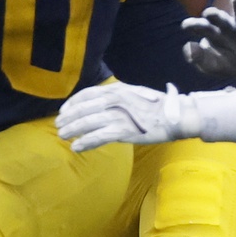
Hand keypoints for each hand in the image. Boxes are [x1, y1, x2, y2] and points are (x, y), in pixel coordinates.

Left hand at [57, 82, 196, 152]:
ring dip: (72, 130)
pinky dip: (85, 142)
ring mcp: (119, 115)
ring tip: (63, 136)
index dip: (73, 103)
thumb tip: (102, 104)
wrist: (177, 116)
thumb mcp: (135, 93)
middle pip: (84, 109)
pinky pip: (99, 137)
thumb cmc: (158, 107)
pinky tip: (77, 147)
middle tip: (58, 126)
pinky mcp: (124, 131)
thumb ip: (118, 97)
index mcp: (117, 89)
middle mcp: (115, 100)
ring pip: (88, 123)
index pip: (87, 94)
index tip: (63, 111)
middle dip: (69, 118)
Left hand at [182, 0, 235, 77]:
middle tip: (209, 13)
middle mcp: (226, 27)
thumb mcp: (211, 65)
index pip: (200, 27)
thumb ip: (199, 58)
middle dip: (214, 15)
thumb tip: (188, 46)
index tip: (186, 26)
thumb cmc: (227, 63)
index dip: (193, 25)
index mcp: (212, 33)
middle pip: (219, 19)